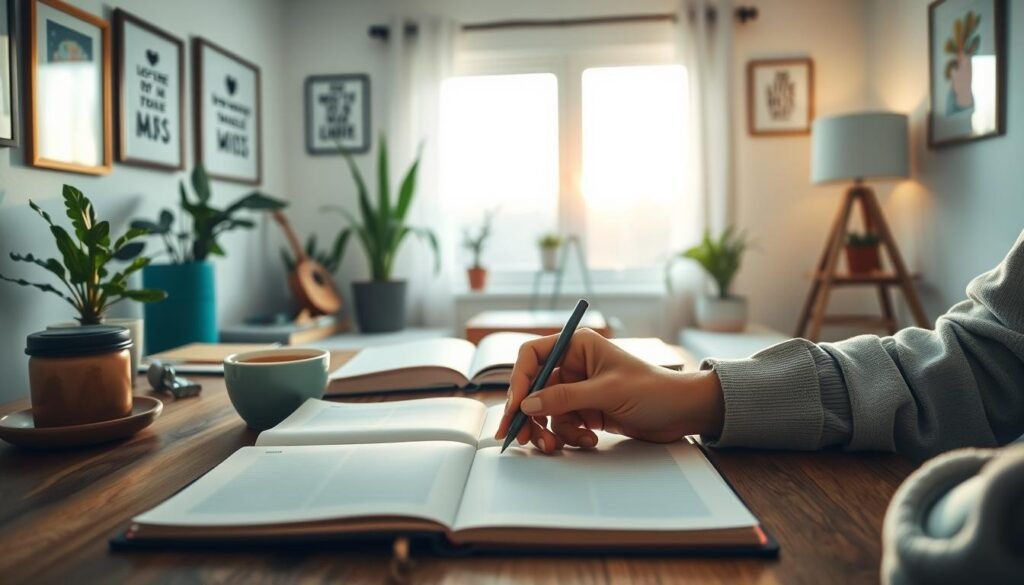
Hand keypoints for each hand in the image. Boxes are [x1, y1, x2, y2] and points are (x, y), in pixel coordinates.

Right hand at [495, 328, 724, 453]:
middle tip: (520, 437)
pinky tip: (590, 440)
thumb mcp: (606, 392)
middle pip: (534, 388)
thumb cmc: (653, 390)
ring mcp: (579, 389)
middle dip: (528, 414)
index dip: (519, 380)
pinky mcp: (586, 410)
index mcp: (577, 346)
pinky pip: (564, 424)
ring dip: (550, 430)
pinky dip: (571, 436)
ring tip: (557, 446)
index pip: (532, 356)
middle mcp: (573, 365)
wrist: (683, 412)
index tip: (515, 407)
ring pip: (546, 411)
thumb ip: (565, 397)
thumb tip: (527, 404)